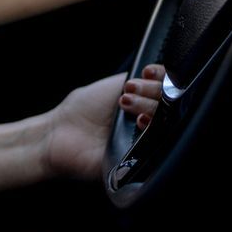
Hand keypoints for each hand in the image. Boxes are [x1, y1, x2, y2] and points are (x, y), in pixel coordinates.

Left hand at [40, 67, 163, 180]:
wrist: (61, 133)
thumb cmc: (83, 108)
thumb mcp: (114, 85)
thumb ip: (139, 79)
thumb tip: (160, 71)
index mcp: (144, 103)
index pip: (167, 89)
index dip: (162, 78)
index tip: (147, 71)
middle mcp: (149, 121)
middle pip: (170, 104)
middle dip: (152, 91)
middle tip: (128, 92)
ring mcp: (146, 140)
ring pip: (167, 123)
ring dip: (149, 107)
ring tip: (126, 104)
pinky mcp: (142, 160)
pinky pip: (160, 147)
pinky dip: (152, 130)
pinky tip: (139, 122)